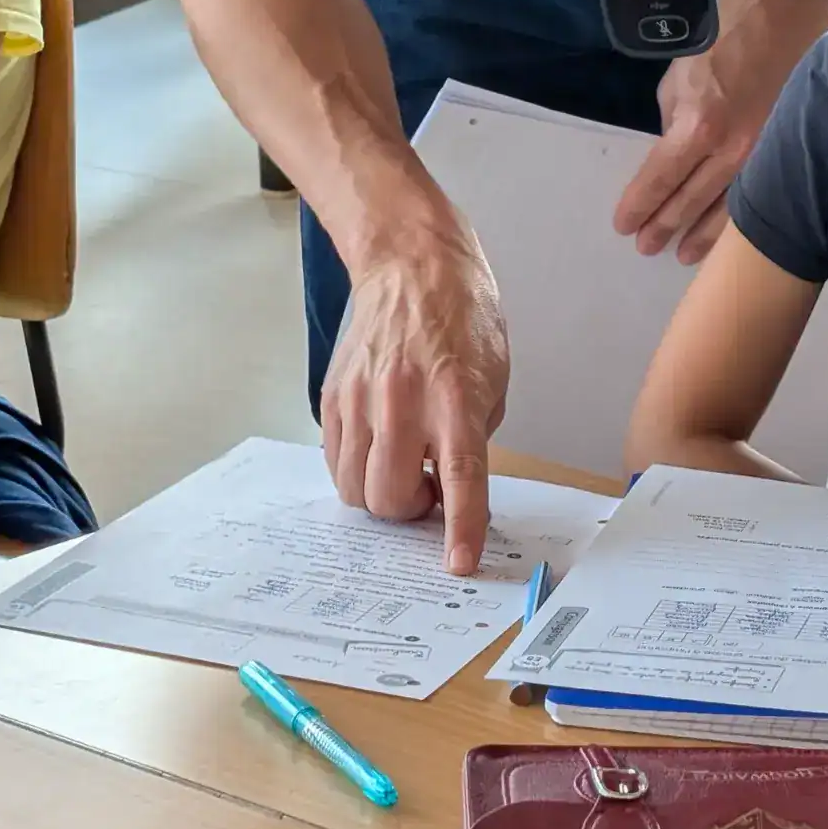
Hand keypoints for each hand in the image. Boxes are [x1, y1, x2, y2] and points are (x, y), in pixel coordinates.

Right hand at [321, 203, 508, 573]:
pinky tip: (380, 445)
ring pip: (355, 489)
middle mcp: (403, 401)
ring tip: (405, 464)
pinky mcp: (333, 396)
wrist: (411, 265)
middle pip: (390, 498)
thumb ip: (474, 436)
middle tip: (430, 490)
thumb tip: (453, 489)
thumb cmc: (463, 317)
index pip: (460, 478)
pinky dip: (357, 469)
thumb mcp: (494, 378)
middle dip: (411, 513)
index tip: (459, 563)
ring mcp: (361, 399)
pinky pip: (336, 461)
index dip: (460, 528)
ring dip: (382, 494)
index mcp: (455, 397)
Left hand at [615, 0, 827, 265]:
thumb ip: (673, 116)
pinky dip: (740, 218)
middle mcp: (732, 148)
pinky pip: (761, 192)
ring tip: (682, 255)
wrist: (790, 0)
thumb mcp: (680, 69)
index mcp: (698, 123)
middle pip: (691, 201)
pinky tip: (730, 235)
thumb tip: (673, 147)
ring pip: (729, 208)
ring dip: (702, 235)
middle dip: (665, 226)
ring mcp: (766, 151)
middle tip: (646, 247)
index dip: (640, 206)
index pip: (660, 178)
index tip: (624, 226)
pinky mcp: (788, 146)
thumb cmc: (726, 23)